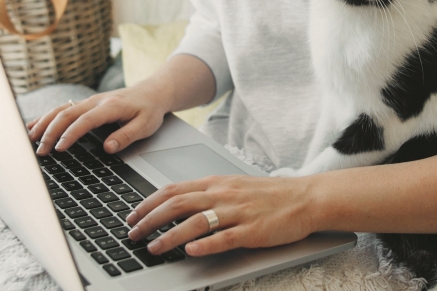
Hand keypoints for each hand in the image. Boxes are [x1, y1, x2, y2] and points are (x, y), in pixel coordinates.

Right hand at [26, 84, 168, 154]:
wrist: (153, 91)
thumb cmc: (149, 109)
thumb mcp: (146, 125)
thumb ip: (127, 136)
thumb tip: (108, 147)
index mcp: (110, 107)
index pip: (85, 121)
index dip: (71, 134)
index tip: (59, 148)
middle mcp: (95, 101)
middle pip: (67, 114)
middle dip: (51, 132)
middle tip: (40, 151)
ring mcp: (89, 101)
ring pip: (61, 110)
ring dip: (44, 123)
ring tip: (30, 139)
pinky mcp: (86, 104)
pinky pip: (62, 109)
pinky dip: (46, 117)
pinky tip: (33, 126)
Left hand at [124, 174, 318, 257]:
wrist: (305, 198)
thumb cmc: (269, 195)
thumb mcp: (233, 186)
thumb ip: (207, 194)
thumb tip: (178, 203)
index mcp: (216, 183)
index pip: (173, 190)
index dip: (148, 203)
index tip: (131, 215)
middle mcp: (222, 195)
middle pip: (177, 205)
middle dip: (149, 220)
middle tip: (132, 234)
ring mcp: (237, 213)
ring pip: (195, 222)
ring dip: (169, 236)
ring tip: (153, 248)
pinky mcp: (252, 230)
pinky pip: (224, 237)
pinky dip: (205, 244)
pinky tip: (190, 251)